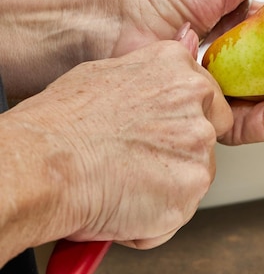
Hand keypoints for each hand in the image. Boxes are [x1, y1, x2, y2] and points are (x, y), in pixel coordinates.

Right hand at [9, 33, 231, 247]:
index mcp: (178, 68)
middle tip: (142, 161)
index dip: (184, 119)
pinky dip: (156, 216)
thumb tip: (177, 56)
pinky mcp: (192, 187)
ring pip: (196, 174)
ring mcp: (199, 146)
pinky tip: (125, 203)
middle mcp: (197, 102)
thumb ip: (155, 72)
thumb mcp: (108, 72)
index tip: (163, 131)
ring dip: (168, 185)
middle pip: (208, 135)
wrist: (46, 167)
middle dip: (182, 152)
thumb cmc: (62, 123)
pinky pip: (181, 209)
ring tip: (124, 182)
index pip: (207, 97)